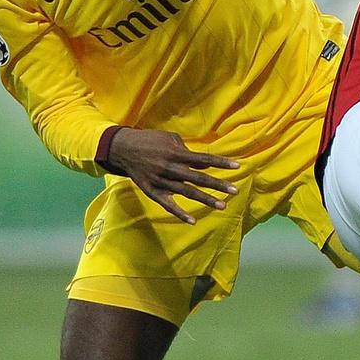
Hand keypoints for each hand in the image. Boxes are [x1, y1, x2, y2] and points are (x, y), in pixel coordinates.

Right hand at [106, 128, 239, 223]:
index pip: (203, 159)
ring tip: (222, 205)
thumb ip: (187, 150)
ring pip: (187, 193)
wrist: (122, 148)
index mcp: (176, 153)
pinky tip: (193, 221)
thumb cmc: (150, 140)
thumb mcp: (170, 138)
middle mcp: (170, 168)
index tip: (237, 167)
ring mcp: (161, 182)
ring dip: (205, 200)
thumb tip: (204, 163)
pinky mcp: (152, 191)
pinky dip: (179, 214)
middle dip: (218, 185)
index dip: (221, 163)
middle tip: (235, 191)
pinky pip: (168, 205)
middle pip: (198, 178)